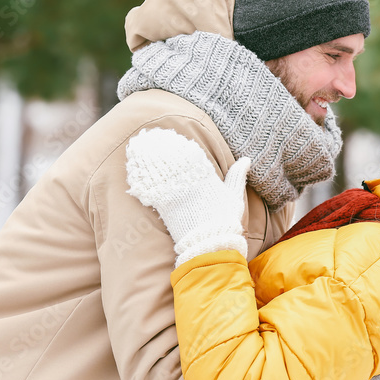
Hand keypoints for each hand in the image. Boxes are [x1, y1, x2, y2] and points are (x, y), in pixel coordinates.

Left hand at [125, 127, 250, 266]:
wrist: (210, 244)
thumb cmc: (225, 222)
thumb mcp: (235, 197)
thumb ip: (236, 176)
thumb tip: (246, 159)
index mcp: (206, 177)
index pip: (190, 154)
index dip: (178, 144)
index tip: (169, 135)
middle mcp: (189, 181)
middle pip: (170, 159)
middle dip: (158, 147)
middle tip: (147, 137)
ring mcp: (175, 193)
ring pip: (158, 170)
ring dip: (146, 159)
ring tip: (135, 148)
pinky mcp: (164, 206)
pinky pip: (150, 187)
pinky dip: (141, 179)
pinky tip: (133, 171)